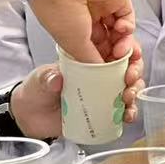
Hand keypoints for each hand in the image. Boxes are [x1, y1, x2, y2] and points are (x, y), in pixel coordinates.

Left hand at [10, 48, 145, 139]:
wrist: (30, 116)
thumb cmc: (36, 90)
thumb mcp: (39, 79)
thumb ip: (47, 77)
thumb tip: (58, 79)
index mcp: (88, 57)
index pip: (114, 47)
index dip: (126, 48)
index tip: (124, 54)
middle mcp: (100, 73)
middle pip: (128, 67)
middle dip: (135, 71)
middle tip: (129, 79)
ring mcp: (103, 93)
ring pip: (129, 88)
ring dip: (135, 91)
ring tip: (127, 99)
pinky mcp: (103, 111)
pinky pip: (122, 110)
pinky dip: (129, 112)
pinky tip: (127, 115)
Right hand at [29, 0, 136, 64]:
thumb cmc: (59, 11)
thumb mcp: (75, 45)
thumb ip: (91, 60)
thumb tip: (102, 74)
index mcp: (75, 29)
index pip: (95, 50)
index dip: (104, 63)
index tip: (109, 75)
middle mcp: (89, 18)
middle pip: (110, 42)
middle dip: (117, 56)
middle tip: (121, 67)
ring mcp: (104, 7)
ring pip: (121, 32)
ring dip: (124, 45)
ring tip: (121, 52)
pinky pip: (127, 16)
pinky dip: (127, 27)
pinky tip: (121, 30)